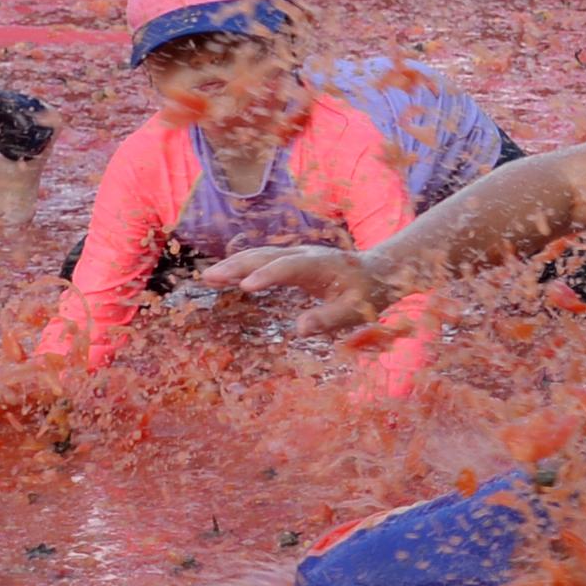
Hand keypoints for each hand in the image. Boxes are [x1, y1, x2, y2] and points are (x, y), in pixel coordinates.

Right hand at [202, 243, 391, 333]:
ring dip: (234, 264)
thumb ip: (328, 318)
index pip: (289, 268)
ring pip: (260, 255)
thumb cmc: (367, 294)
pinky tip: (223, 276)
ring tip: (208, 277)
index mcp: (321, 265)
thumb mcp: (354, 310)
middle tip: (210, 277)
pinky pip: (262, 260)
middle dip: (238, 266)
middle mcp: (304, 254)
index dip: (267, 276)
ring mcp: (295, 255)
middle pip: (267, 256)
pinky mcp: (290, 260)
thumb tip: (299, 330)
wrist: (377, 272)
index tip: (245, 286)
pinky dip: (241, 265)